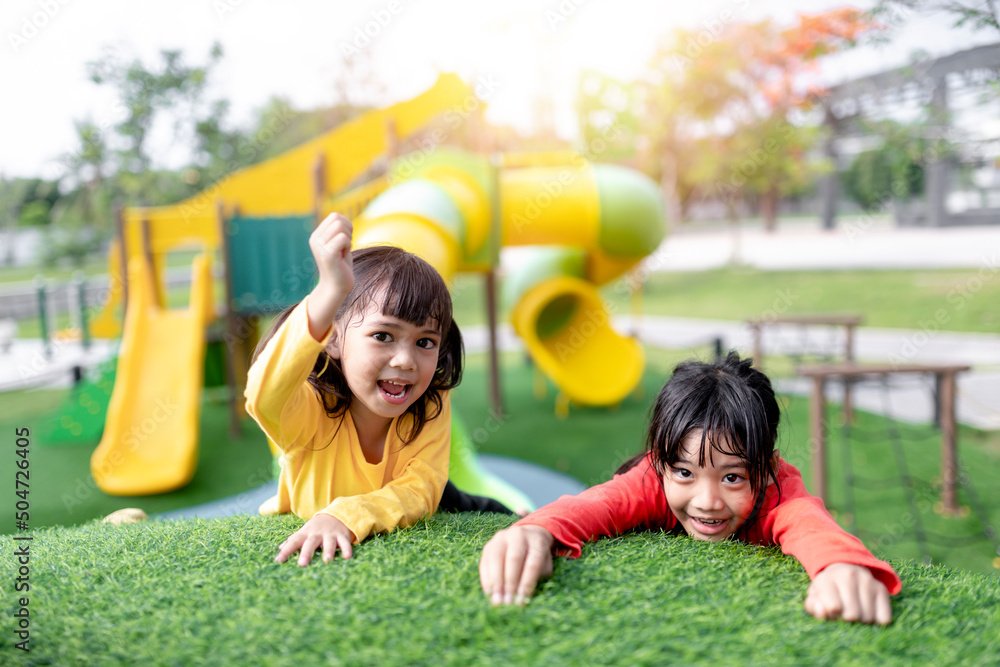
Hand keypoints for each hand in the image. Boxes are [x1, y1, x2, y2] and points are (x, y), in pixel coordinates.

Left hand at [275, 512, 355, 566]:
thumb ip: (293, 540)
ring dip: (328, 551)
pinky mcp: (342, 535)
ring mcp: (330, 534)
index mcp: (305, 534)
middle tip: (302, 564)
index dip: (286, 551)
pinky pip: (345, 542)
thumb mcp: (304, 532)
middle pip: (311, 543)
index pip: (293, 542)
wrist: (335, 514)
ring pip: (329, 542)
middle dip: (306, 553)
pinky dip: (346, 549)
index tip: (278, 561)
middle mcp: (317, 534)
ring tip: (327, 560)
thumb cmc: (316, 529)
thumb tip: (279, 548)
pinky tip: (347, 557)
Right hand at [306, 213, 353, 339]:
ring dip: (348, 239)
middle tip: (344, 247)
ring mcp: (319, 246)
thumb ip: (338, 230)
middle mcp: (315, 239)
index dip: (346, 226)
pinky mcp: (327, 254)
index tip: (344, 241)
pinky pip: (343, 238)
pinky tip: (343, 257)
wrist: (336, 286)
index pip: (335, 215)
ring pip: (341, 227)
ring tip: (343, 252)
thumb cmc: (341, 265)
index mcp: (316, 235)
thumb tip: (341, 216)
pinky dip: (348, 246)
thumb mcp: (338, 243)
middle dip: (348, 231)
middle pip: (338, 219)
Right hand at [479, 525, 554, 605]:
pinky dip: (486, 579)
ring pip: (496, 559)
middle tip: (508, 602)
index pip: (533, 563)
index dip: (527, 583)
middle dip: (510, 583)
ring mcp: (501, 538)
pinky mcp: (489, 545)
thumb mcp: (544, 566)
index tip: (522, 601)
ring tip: (497, 600)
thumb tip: (521, 598)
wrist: (526, 537)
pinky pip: (485, 562)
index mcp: (536, 541)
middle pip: (513, 559)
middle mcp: (519, 536)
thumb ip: (536, 578)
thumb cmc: (537, 558)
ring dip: (496, 582)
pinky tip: (489, 593)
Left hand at [805, 563, 891, 624]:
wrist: (844, 569)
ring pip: (868, 618)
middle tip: (843, 612)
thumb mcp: (815, 596)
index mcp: (828, 578)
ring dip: (861, 621)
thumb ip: (813, 607)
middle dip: (846, 620)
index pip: (834, 607)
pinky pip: (884, 618)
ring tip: (855, 610)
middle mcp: (849, 576)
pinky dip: (877, 620)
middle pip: (852, 615)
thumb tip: (823, 612)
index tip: (831, 611)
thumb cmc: (827, 589)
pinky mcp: (881, 588)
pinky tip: (868, 611)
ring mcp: (867, 581)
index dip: (832, 615)